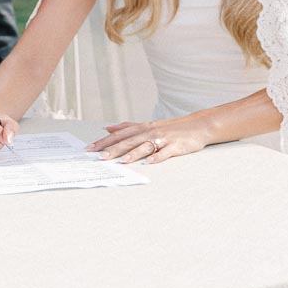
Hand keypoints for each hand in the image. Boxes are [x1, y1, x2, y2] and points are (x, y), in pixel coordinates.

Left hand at [86, 115, 211, 163]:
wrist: (197, 126)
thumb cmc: (170, 128)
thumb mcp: (147, 125)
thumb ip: (127, 127)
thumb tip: (108, 128)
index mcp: (143, 128)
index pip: (120, 134)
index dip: (105, 141)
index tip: (90, 148)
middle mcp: (151, 132)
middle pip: (130, 140)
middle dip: (115, 148)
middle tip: (101, 157)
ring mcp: (163, 138)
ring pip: (146, 146)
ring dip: (134, 153)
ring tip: (123, 161)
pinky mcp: (175, 146)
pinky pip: (165, 152)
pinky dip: (158, 157)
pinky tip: (150, 162)